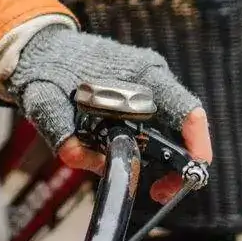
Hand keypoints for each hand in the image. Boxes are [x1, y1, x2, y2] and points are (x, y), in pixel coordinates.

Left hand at [6, 24, 213, 202]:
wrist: (43, 48)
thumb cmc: (48, 66)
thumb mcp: (44, 99)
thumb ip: (60, 130)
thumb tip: (76, 157)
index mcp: (140, 75)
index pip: (186, 109)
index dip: (198, 144)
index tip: (192, 173)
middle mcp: (152, 79)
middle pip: (185, 128)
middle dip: (179, 166)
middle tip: (157, 192)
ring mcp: (149, 88)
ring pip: (172, 132)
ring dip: (163, 161)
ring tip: (134, 178)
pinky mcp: (140, 98)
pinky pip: (156, 129)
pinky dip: (149, 151)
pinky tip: (124, 158)